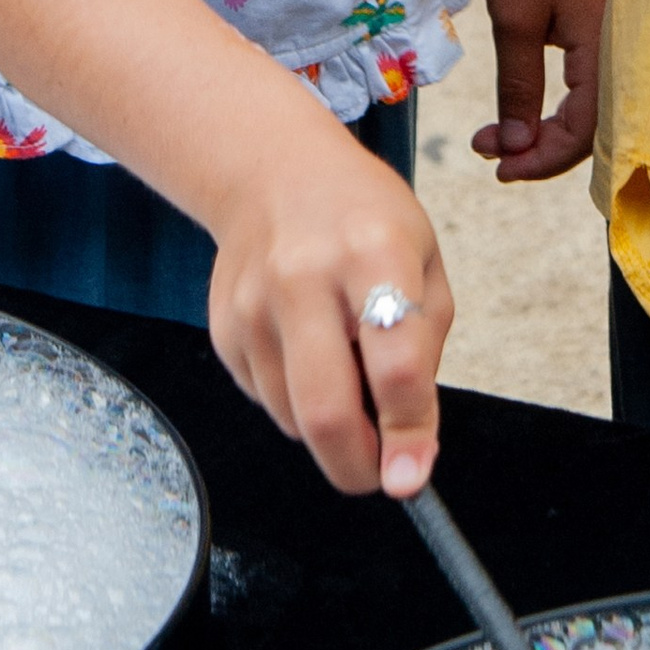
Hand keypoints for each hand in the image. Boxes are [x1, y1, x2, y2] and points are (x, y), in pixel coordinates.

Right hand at [206, 77, 453, 498]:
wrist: (273, 171)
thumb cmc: (363, 218)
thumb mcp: (424, 261)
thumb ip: (426, 348)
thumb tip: (410, 448)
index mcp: (374, 252)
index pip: (395, 364)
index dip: (407, 432)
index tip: (411, 477)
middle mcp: (306, 277)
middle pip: (326, 410)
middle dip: (357, 466)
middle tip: (381, 474)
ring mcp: (255, 305)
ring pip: (293, 419)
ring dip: (330, 429)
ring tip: (347, 373)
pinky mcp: (224, 329)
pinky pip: (266, 401)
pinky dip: (296, 402)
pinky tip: (308, 351)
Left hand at [470, 0, 609, 183]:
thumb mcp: (514, 19)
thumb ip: (518, 87)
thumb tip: (514, 146)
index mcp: (605, 52)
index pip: (581, 134)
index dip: (539, 159)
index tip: (496, 165)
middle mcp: (621, 51)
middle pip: (591, 130)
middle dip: (539, 150)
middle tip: (488, 153)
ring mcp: (616, 38)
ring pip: (590, 109)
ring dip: (544, 129)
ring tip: (497, 136)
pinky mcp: (605, 28)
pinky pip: (589, 83)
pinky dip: (556, 103)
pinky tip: (525, 109)